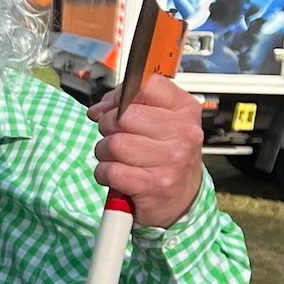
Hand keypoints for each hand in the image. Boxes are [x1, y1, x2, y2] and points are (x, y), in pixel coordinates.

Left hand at [86, 74, 202, 228]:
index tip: (117, 108)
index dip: (121, 95)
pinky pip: (109, 170)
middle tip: (116, 137)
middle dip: (108, 127)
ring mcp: (170, 160)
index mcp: (185, 110)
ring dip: (104, 152)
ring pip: (113, 144)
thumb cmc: (165, 154)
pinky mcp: (153, 184)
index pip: (146, 86)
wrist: (182, 197)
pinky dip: (104, 173)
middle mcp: (183, 133)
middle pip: (123, 117)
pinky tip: (117, 175)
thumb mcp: (159, 122)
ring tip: (118, 158)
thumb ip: (129, 105)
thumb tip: (98, 109)